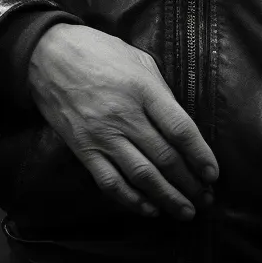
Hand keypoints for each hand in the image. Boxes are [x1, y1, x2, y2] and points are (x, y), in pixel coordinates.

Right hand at [27, 23, 218, 220]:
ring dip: (168, 198)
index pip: (179, 129)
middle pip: (165, 157)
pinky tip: (149, 209)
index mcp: (142, 88)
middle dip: (190, 183)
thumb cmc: (98, 51)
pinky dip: (132, 200)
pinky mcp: (83, 149)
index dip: (200, 155)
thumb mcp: (137, 59)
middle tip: (206, 198)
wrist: (48, 55)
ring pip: (141, 176)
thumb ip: (160, 91)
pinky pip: (110, 182)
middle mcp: (124, 114)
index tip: (213, 173)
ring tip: (186, 211)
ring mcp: (102, 134)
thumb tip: (179, 125)